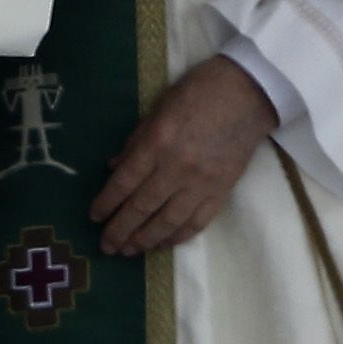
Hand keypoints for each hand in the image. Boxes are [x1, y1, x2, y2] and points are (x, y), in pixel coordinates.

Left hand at [90, 56, 276, 255]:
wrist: (248, 94)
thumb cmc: (198, 92)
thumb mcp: (157, 108)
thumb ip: (135, 141)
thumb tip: (114, 168)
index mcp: (157, 143)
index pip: (125, 182)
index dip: (106, 203)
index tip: (94, 218)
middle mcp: (176, 168)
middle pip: (142, 207)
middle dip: (120, 229)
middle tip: (106, 246)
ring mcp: (201, 184)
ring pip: (168, 221)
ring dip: (145, 239)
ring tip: (129, 251)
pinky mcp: (222, 192)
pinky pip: (197, 222)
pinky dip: (177, 236)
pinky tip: (163, 243)